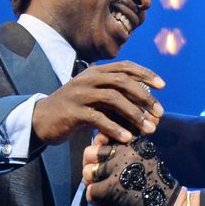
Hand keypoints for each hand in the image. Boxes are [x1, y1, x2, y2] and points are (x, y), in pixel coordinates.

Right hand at [31, 61, 163, 145]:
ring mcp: (79, 94)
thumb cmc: (74, 111)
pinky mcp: (72, 112)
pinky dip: (115, 128)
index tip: (162, 86)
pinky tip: (128, 138)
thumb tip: (146, 106)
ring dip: (134, 114)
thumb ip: (115, 98)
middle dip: (144, 96)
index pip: (124, 67)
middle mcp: (88, 79)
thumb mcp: (95, 99)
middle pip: (122, 81)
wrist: (41, 120)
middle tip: (160, 112)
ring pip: (112, 98)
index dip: (145, 74)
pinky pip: (97, 118)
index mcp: (95, 72)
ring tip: (149, 129)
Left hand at [84, 134, 181, 205]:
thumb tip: (100, 153)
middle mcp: (123, 152)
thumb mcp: (146, 158)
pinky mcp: (112, 188)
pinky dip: (95, 200)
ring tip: (102, 190)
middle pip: (89, 153)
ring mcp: (117, 169)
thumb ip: (127, 152)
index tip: (102, 161)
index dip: (98, 151)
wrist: (171, 204)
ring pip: (88, 172)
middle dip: (90, 165)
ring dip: (92, 183)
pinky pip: (91, 191)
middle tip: (95, 176)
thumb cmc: (158, 184)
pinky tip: (105, 202)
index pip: (102, 137)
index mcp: (132, 143)